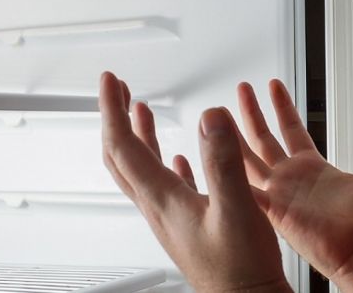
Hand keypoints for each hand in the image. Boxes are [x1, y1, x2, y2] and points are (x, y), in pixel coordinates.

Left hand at [99, 72, 290, 292]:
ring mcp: (172, 217)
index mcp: (164, 200)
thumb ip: (223, 161)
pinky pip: (166, 186)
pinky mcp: (188, 225)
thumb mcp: (237, 209)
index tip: (110, 82)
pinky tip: (179, 158)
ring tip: (140, 112)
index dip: (112, 110)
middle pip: (122, 156)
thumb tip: (211, 118)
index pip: (124, 146)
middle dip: (116, 118)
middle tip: (118, 91)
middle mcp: (160, 208)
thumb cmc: (241, 270)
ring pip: (141, 170)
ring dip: (136, 136)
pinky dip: (163, 161)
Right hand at [234, 80, 352, 283]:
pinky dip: (232, 178)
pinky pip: (247, 190)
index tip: (274, 86)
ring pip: (249, 159)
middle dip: (252, 112)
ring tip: (220, 117)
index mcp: (312, 166)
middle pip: (264, 138)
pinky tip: (218, 160)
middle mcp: (291, 177)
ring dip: (235, 138)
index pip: (292, 128)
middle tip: (242, 90)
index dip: (282, 106)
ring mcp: (279, 193)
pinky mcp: (273, 210)